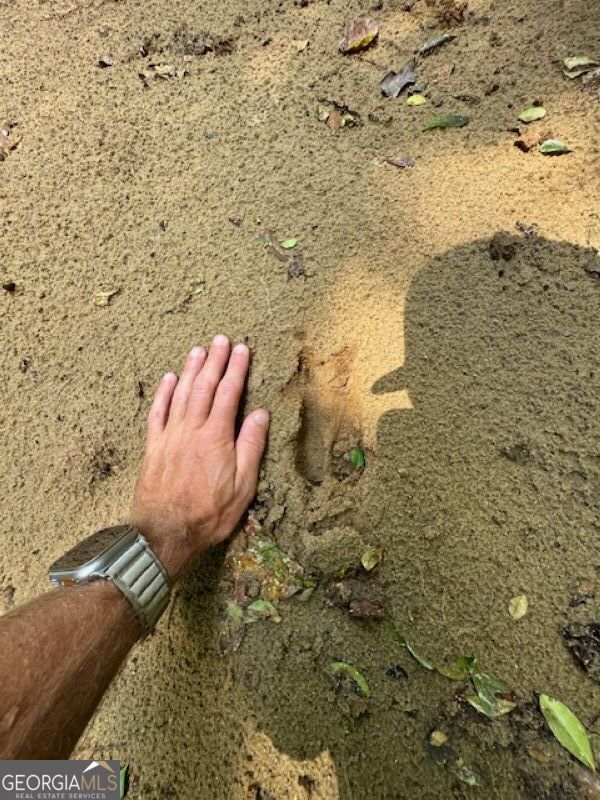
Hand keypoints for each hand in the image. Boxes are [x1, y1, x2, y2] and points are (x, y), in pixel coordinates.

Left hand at [131, 335, 268, 582]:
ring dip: (190, 369)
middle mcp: (191, 430)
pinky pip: (157, 413)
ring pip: (180, 394)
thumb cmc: (209, 514)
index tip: (243, 350)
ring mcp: (169, 437)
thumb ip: (251, 447)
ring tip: (198, 349)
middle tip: (221, 340)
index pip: (228, 394)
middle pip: (204, 387)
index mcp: (217, 438)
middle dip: (215, 361)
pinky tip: (168, 378)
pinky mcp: (153, 448)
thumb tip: (260, 414)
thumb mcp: (243, 487)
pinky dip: (163, 393)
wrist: (165, 533)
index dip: (236, 370)